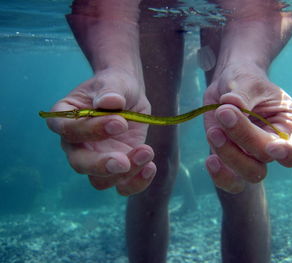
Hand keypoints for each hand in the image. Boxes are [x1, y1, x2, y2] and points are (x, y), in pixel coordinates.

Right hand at [46, 68, 155, 195]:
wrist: (130, 96)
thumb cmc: (117, 86)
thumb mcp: (115, 82)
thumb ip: (110, 90)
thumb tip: (110, 101)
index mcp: (67, 118)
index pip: (67, 130)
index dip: (90, 130)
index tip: (119, 122)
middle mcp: (76, 144)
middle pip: (79, 163)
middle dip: (101, 165)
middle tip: (123, 160)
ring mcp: (96, 159)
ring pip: (99, 181)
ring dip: (123, 174)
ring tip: (146, 151)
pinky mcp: (117, 168)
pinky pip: (121, 186)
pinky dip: (136, 183)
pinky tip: (150, 167)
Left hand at [204, 64, 291, 192]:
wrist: (227, 85)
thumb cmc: (245, 80)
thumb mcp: (246, 79)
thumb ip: (242, 93)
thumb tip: (231, 105)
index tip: (273, 147)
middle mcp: (275, 146)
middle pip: (267, 159)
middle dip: (245, 138)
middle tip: (224, 112)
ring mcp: (253, 156)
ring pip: (250, 173)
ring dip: (229, 155)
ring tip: (214, 131)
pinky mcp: (232, 160)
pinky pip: (230, 180)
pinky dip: (220, 175)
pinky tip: (210, 160)